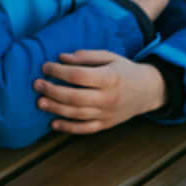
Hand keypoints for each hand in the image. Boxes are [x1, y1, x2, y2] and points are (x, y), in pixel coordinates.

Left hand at [35, 49, 167, 134]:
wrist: (149, 90)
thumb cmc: (125, 70)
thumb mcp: (110, 56)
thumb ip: (86, 56)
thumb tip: (62, 58)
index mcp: (109, 78)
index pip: (78, 76)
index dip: (59, 71)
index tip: (45, 66)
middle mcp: (108, 98)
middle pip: (74, 97)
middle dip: (52, 91)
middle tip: (36, 85)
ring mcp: (107, 113)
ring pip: (77, 114)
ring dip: (55, 109)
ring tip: (40, 102)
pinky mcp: (106, 124)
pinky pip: (85, 129)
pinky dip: (68, 128)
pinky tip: (53, 123)